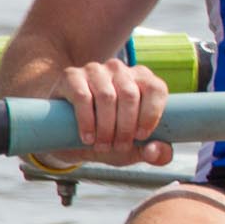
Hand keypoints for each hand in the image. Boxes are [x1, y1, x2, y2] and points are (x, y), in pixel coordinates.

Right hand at [50, 59, 171, 166]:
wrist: (68, 134)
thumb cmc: (110, 136)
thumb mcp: (134, 148)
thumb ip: (154, 153)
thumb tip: (155, 152)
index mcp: (143, 80)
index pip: (156, 89)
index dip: (151, 114)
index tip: (141, 137)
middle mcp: (121, 70)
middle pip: (130, 96)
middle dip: (126, 127)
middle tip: (119, 147)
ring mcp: (96, 70)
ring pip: (107, 97)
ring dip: (106, 126)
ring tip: (103, 145)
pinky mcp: (72, 76)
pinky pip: (82, 96)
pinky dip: (87, 121)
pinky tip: (88, 137)